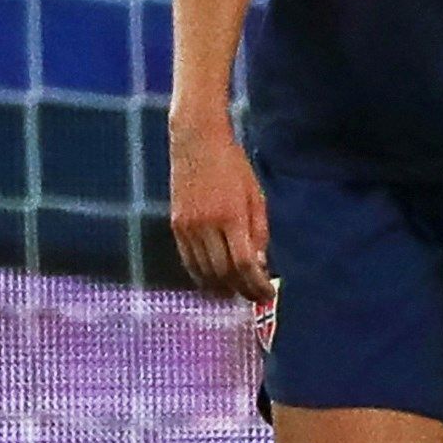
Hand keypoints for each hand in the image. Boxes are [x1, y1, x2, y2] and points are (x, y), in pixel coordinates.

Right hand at [168, 115, 273, 304]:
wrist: (196, 144)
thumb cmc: (233, 167)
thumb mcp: (256, 196)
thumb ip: (259, 232)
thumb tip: (260, 265)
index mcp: (231, 216)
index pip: (244, 263)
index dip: (257, 284)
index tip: (268, 294)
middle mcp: (206, 225)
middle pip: (223, 273)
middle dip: (241, 290)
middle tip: (256, 298)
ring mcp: (187, 227)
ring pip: (203, 271)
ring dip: (221, 287)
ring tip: (237, 293)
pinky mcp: (175, 226)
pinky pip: (187, 260)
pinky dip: (201, 275)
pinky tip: (214, 281)